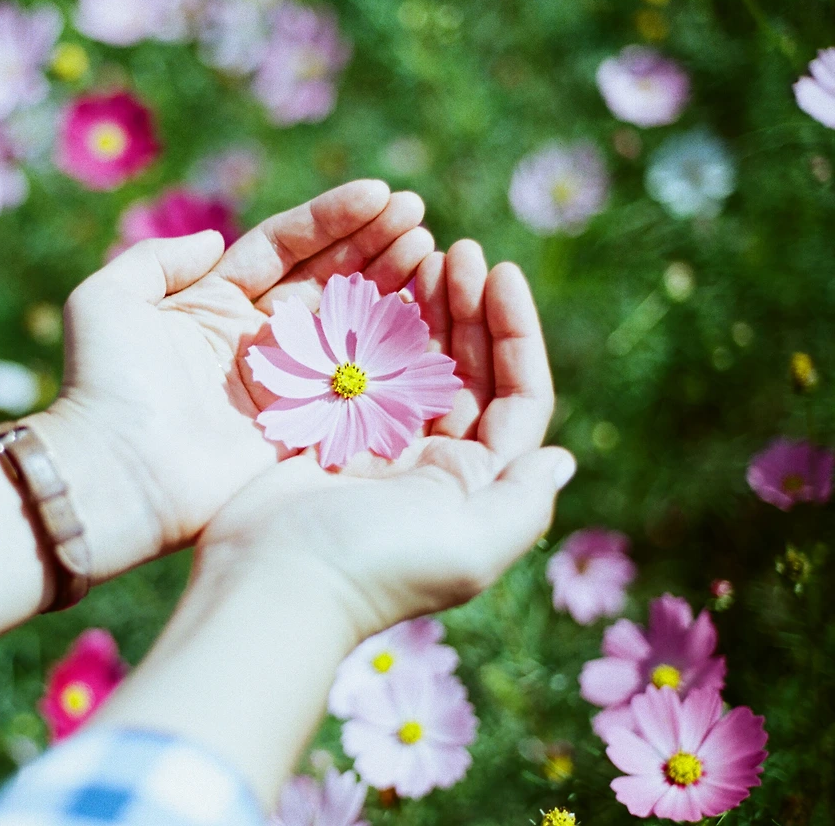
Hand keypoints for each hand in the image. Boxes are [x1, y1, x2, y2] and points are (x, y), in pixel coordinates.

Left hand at [27, 181, 436, 580]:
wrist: (115, 471)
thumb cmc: (104, 383)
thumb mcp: (107, 298)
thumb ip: (156, 259)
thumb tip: (214, 240)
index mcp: (214, 301)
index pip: (285, 246)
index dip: (333, 218)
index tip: (381, 192)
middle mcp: (256, 338)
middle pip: (328, 278)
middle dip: (375, 244)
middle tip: (420, 215)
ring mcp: (285, 383)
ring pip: (350, 324)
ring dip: (392, 285)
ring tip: (432, 249)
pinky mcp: (304, 428)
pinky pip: (360, 381)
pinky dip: (394, 350)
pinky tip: (429, 314)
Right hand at [199, 240, 573, 640]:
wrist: (271, 583)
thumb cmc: (375, 565)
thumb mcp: (471, 547)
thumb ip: (523, 502)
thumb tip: (563, 458)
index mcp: (474, 483)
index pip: (517, 395)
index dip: (517, 332)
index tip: (501, 272)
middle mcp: (432, 463)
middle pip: (466, 370)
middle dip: (468, 308)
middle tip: (457, 250)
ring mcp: (375, 446)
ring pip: (411, 361)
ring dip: (420, 309)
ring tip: (419, 254)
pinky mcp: (323, 435)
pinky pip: (356, 367)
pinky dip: (365, 328)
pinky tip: (366, 288)